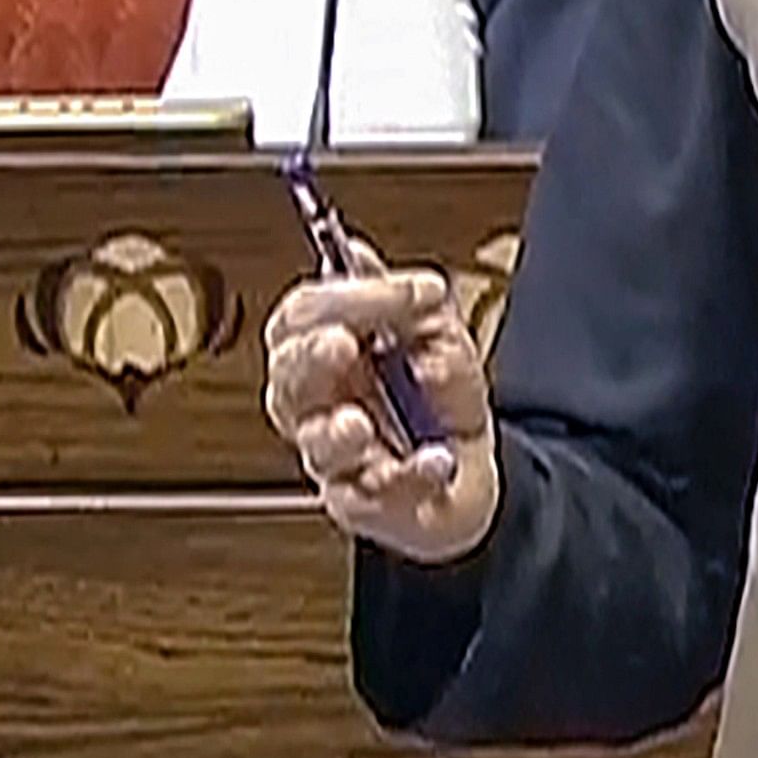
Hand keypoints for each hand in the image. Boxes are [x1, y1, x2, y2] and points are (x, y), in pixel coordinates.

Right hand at [262, 239, 500, 564]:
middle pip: (287, 376)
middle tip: (342, 343)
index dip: (350, 297)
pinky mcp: (361, 504)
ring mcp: (335, 456)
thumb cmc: (437, 397)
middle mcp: (317, 404)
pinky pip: (370, 495)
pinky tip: (435, 461)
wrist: (470, 470)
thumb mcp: (433, 331)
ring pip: (315, 443)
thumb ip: (397, 297)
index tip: (417, 290)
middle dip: (310, 356)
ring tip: (360, 423)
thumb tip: (355, 254)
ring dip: (335, 431)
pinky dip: (408, 476)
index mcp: (324, 351)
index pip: (306, 315)